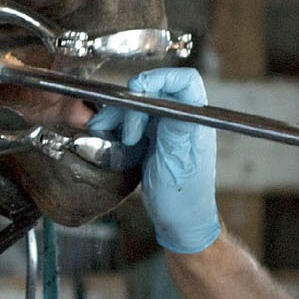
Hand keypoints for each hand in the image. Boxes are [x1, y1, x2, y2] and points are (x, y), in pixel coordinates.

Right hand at [86, 68, 219, 252]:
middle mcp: (181, 120)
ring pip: (138, 107)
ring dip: (118, 116)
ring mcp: (166, 129)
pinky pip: (131, 123)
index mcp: (195, 122)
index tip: (138, 88)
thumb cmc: (184, 198)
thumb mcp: (178, 163)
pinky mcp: (152, 139)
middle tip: (122, 131)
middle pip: (153, 92)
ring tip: (104, 132)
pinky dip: (116, 126)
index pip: (185, 82)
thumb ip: (175, 130)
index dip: (161, 77)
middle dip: (130, 104)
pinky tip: (106, 135)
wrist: (179, 222)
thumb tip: (173, 101)